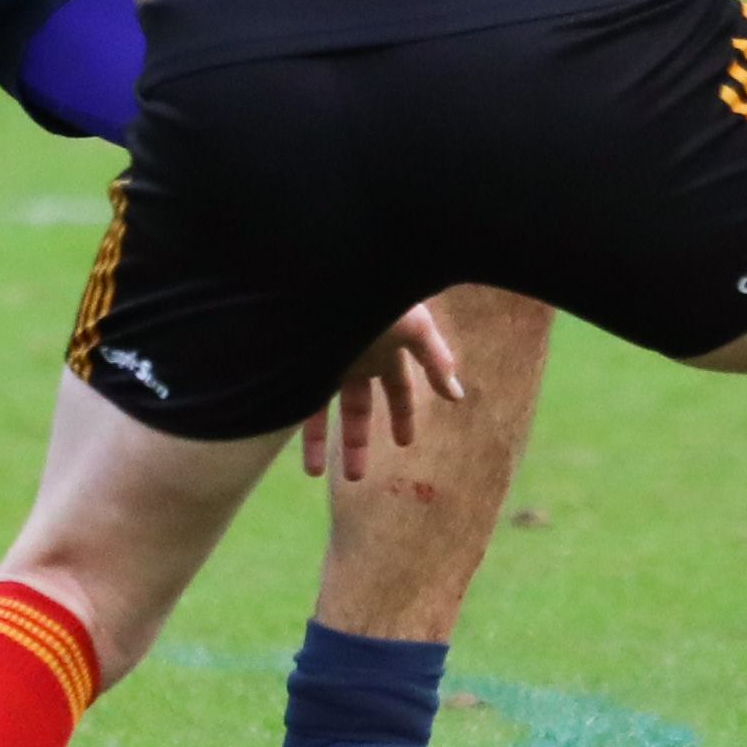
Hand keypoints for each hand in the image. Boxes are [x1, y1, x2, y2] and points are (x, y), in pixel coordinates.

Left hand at [301, 303, 462, 481]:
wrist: (332, 268)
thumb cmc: (379, 292)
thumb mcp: (415, 326)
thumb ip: (437, 361)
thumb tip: (458, 396)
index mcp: (387, 347)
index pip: (399, 388)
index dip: (403, 416)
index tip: (405, 445)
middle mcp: (355, 356)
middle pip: (359, 407)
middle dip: (358, 442)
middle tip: (355, 478)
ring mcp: (324, 359)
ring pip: (320, 409)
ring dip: (319, 442)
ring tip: (313, 475)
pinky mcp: (296, 361)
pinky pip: (291, 399)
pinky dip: (294, 424)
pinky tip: (288, 444)